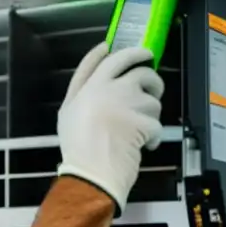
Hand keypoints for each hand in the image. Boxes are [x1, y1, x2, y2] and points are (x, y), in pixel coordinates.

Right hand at [56, 42, 164, 214]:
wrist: (91, 174)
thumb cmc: (77, 148)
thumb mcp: (68, 113)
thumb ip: (80, 86)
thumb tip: (101, 60)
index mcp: (87, 88)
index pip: (108, 60)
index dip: (123, 52)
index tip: (134, 52)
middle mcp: (107, 90)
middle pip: (139, 70)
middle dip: (151, 76)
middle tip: (153, 86)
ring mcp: (127, 104)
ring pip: (153, 99)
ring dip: (151, 114)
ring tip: (140, 130)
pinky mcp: (144, 121)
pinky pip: (157, 124)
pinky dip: (153, 137)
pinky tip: (143, 146)